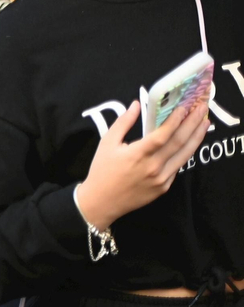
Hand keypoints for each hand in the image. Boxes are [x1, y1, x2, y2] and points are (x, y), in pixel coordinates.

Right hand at [75, 101, 208, 228]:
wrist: (102, 201)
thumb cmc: (102, 170)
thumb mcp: (107, 143)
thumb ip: (123, 122)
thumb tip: (137, 105)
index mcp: (137, 155)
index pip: (162, 135)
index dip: (175, 120)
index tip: (184, 107)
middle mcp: (152, 167)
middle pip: (179, 142)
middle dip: (192, 123)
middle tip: (202, 108)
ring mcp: (161, 179)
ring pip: (184, 155)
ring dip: (196, 137)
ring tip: (204, 122)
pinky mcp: (164, 187)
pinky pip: (177, 166)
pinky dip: (186, 152)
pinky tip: (190, 141)